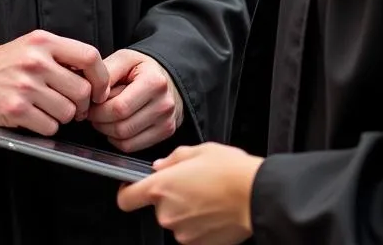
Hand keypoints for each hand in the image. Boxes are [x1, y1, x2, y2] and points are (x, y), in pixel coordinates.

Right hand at [0, 30, 109, 135]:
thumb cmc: (7, 64)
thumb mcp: (33, 46)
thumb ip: (62, 55)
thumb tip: (95, 78)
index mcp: (44, 41)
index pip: (89, 57)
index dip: (101, 78)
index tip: (100, 90)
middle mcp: (36, 61)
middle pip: (81, 90)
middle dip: (82, 105)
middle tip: (75, 107)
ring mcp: (25, 86)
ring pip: (67, 112)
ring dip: (63, 117)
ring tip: (50, 110)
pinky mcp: (15, 110)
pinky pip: (49, 127)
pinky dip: (47, 127)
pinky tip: (36, 117)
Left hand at [88, 50, 182, 152]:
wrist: (165, 77)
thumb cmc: (141, 68)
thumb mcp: (124, 59)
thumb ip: (107, 71)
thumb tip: (94, 94)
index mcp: (154, 82)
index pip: (119, 108)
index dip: (98, 109)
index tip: (91, 103)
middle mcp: (164, 104)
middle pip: (121, 127)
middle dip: (100, 121)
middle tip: (93, 111)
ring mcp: (166, 121)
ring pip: (124, 140)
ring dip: (106, 131)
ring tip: (104, 116)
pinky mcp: (165, 132)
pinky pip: (131, 147)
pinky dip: (116, 139)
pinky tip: (115, 125)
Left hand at [117, 143, 262, 244]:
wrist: (256, 195)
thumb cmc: (229, 170)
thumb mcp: (198, 151)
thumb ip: (172, 159)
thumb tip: (160, 167)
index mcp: (161, 187)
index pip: (126, 198)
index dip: (127, 192)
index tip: (133, 188)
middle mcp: (167, 213)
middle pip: (158, 207)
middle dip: (171, 197)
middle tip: (192, 184)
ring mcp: (182, 233)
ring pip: (176, 220)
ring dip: (186, 210)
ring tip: (208, 196)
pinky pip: (191, 233)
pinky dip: (199, 224)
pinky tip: (214, 211)